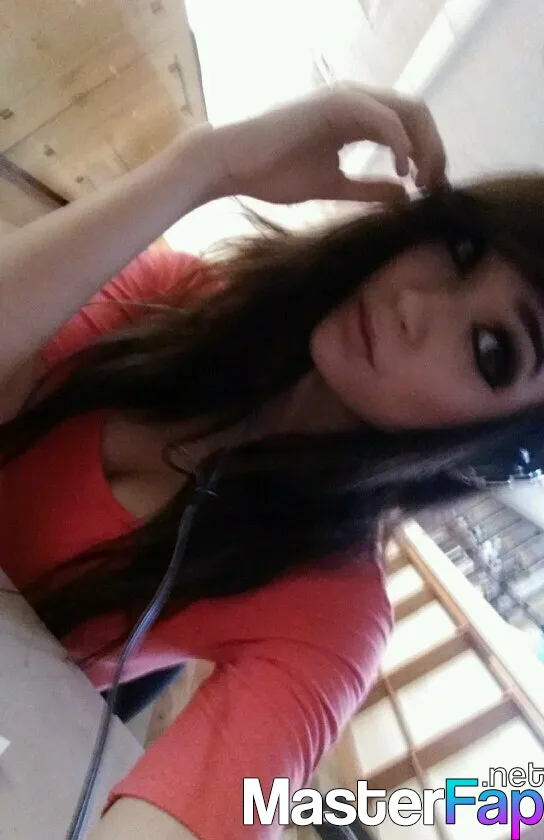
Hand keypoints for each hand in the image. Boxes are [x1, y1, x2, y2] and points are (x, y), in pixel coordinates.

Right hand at [196, 83, 447, 205]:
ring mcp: (348, 98)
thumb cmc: (273, 174)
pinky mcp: (338, 103)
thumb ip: (370, 188)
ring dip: (425, 146)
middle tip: (435, 186)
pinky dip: (401, 144)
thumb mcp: (333, 186)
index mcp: (357, 118)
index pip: (409, 126)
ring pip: (408, 111)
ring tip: (423, 181)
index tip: (430, 190)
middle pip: (417, 114)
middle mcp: (357, 101)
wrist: (234, 164)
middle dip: (434, 150)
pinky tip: (403, 171)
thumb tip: (405, 195)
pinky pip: (385, 118)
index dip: (428, 155)